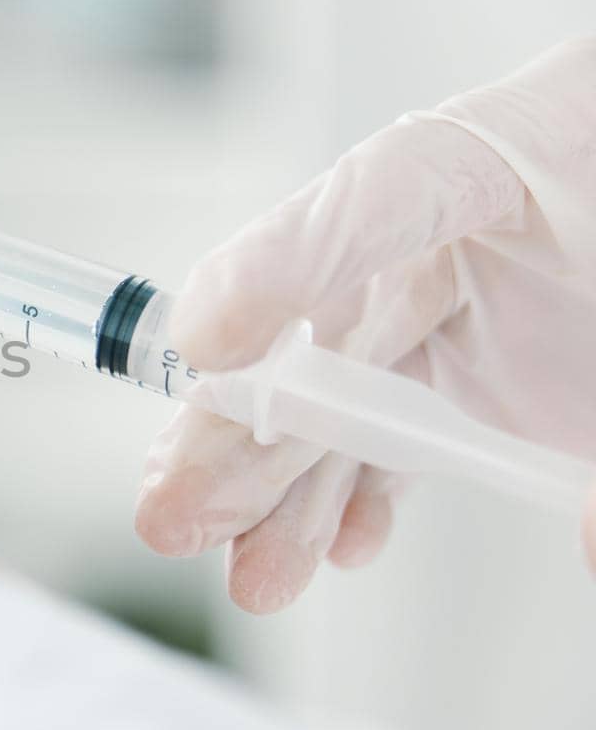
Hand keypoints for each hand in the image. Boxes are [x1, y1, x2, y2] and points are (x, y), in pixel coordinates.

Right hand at [135, 38, 595, 611]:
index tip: (206, 344)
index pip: (378, 198)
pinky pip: (408, 443)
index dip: (280, 266)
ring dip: (289, 498)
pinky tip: (343, 548)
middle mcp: (452, 239)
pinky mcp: (481, 377)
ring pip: (349, 407)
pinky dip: (368, 499)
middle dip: (237, 431)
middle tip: (175, 503)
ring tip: (250, 574)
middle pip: (323, 334)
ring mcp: (460, 311)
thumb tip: (590, 535)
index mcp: (497, 155)